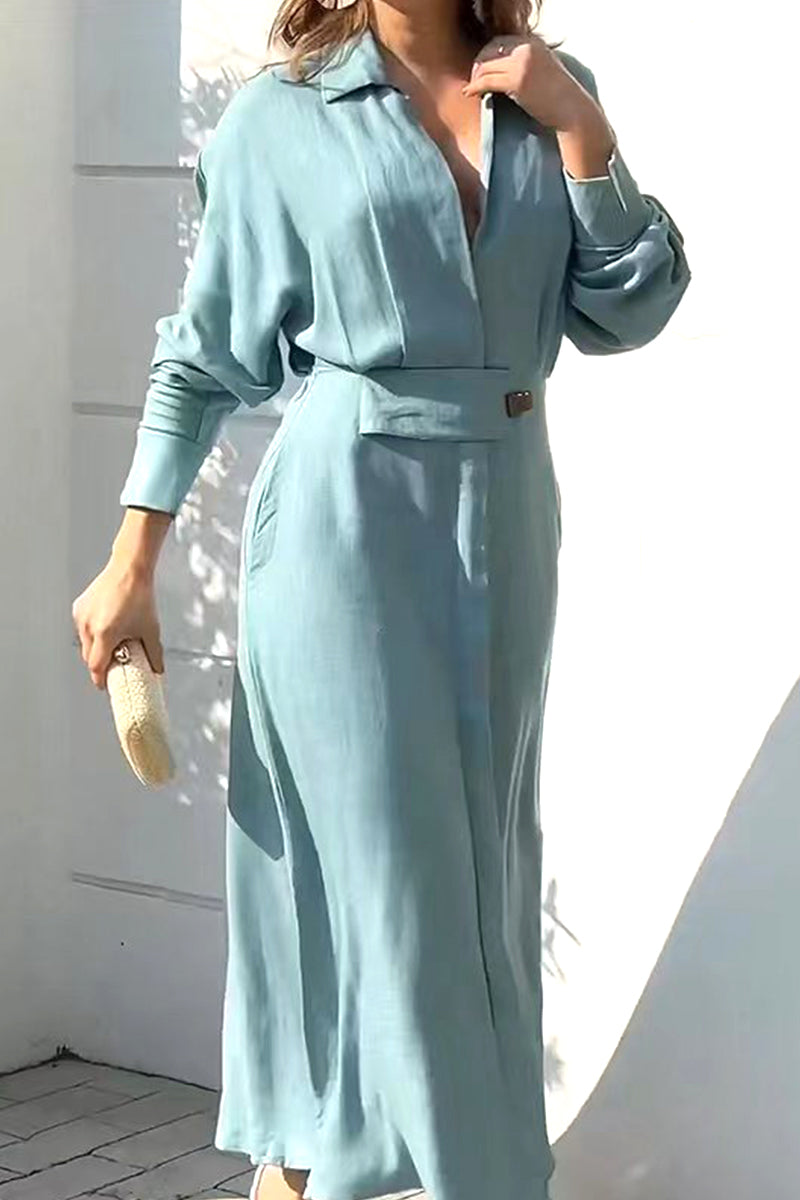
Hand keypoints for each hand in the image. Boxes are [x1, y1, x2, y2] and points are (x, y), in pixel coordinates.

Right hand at [71, 557, 164, 690]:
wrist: (129, 569)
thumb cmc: (139, 595)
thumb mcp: (150, 629)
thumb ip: (154, 653)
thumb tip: (158, 669)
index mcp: (105, 633)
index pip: (96, 666)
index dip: (100, 679)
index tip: (104, 685)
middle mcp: (89, 625)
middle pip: (89, 657)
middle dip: (99, 664)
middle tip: (113, 664)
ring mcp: (82, 615)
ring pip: (84, 642)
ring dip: (95, 648)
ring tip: (112, 643)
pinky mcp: (79, 607)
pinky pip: (82, 628)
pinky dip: (91, 633)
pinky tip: (106, 627)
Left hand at [463, 33, 602, 132]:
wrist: (573, 111)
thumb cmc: (559, 97)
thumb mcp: (544, 69)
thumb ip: (526, 63)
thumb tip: (504, 70)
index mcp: (533, 42)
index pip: (500, 41)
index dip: (486, 55)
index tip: (481, 70)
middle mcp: (527, 47)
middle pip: (489, 49)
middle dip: (478, 65)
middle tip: (474, 80)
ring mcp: (522, 63)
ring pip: (486, 65)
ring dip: (475, 77)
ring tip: (472, 89)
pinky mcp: (517, 81)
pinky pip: (487, 81)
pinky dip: (475, 87)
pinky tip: (469, 93)